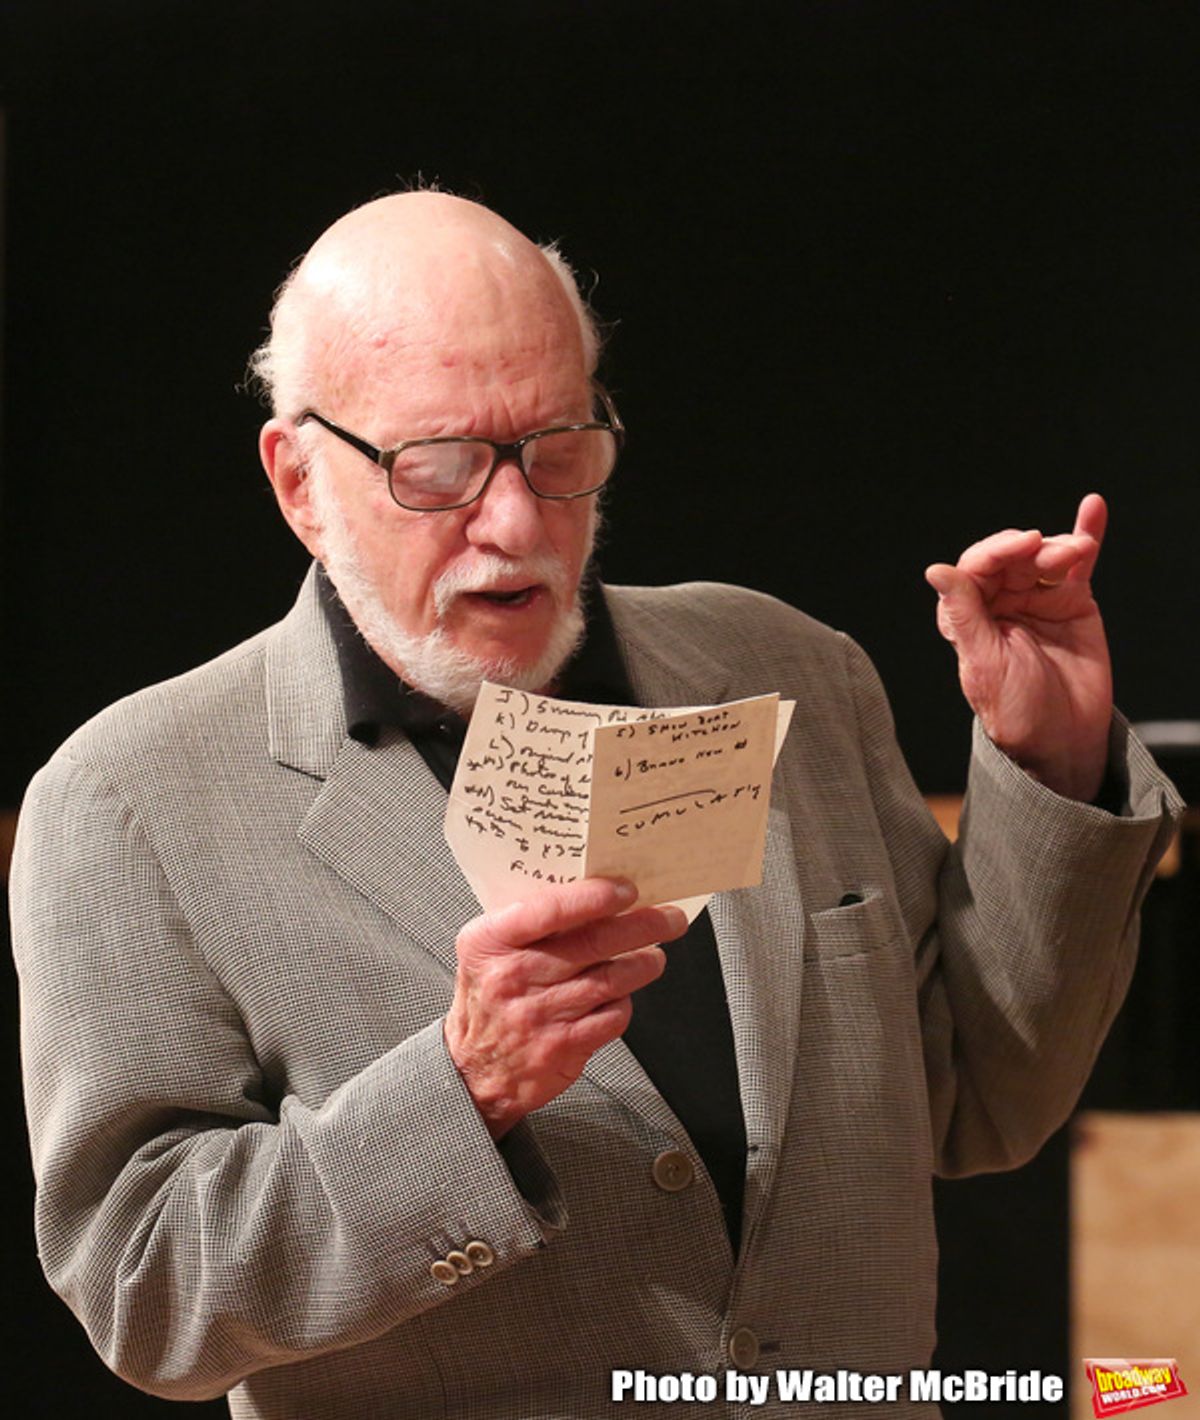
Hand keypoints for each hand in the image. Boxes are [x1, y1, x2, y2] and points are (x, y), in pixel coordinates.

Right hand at [444, 878, 686, 1138]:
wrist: (473, 1069)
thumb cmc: (489, 997)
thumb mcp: (489, 950)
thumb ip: (529, 923)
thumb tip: (593, 893)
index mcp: (491, 941)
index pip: (549, 910)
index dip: (594, 897)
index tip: (626, 890)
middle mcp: (514, 975)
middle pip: (593, 943)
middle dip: (643, 926)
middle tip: (669, 918)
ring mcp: (539, 1013)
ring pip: (610, 979)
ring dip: (644, 964)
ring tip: (655, 956)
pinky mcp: (561, 1046)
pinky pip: (610, 1016)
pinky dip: (625, 1002)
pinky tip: (624, 994)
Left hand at [924, 492, 1112, 802]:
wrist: (1063, 740)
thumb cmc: (1016, 711)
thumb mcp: (985, 664)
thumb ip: (964, 615)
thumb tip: (936, 570)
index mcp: (967, 615)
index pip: (975, 568)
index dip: (997, 551)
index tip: (1024, 545)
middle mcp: (999, 602)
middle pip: (1012, 557)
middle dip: (1032, 549)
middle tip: (1053, 552)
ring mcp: (1036, 598)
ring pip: (1045, 557)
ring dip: (1062, 544)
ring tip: (1078, 551)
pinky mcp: (1071, 602)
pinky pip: (1077, 564)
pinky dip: (1085, 534)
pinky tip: (1092, 507)